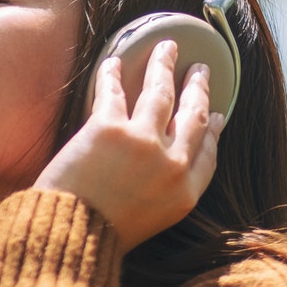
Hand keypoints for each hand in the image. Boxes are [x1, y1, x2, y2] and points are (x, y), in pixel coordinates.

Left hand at [32, 39, 226, 248]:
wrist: (70, 238)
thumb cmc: (101, 236)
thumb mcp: (153, 222)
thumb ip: (167, 192)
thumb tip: (170, 165)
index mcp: (185, 194)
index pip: (208, 152)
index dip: (213, 129)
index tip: (216, 114)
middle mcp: (171, 165)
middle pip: (193, 115)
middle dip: (198, 88)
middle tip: (199, 69)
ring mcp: (142, 143)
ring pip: (161, 92)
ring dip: (164, 65)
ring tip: (167, 47)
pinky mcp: (108, 129)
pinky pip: (113, 90)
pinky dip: (113, 72)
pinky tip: (114, 60)